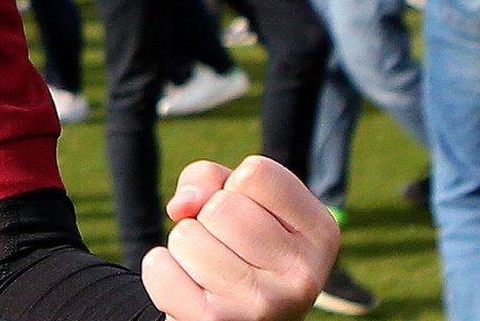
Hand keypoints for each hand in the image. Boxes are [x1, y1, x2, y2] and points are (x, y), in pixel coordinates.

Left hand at [144, 157, 338, 320]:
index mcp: (320, 232)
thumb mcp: (238, 199)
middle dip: (207, 219)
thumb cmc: (237, 246)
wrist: (236, 314)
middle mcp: (303, 274)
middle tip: (225, 248)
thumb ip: (209, 179)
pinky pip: (159, 269)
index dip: (234, 185)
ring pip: (186, 236)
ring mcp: (263, 305)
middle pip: (220, 207)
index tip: (248, 214)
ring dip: (184, 248)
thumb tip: (182, 206)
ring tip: (210, 271)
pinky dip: (162, 271)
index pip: (257, 173)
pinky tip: (190, 289)